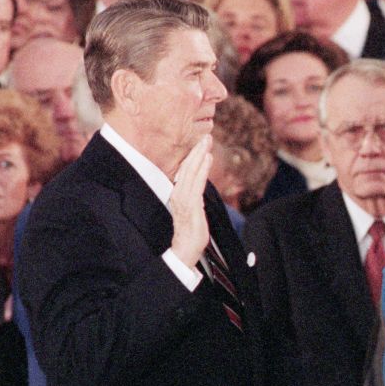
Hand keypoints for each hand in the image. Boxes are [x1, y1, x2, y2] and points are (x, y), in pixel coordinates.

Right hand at [169, 136, 211, 267]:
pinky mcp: (191, 205)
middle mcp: (178, 194)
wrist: (185, 249)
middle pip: (187, 168)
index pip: (184, 172)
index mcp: (177, 194)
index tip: (200, 144)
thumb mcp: (192, 210)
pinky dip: (202, 169)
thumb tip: (200, 186)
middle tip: (206, 136)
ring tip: (207, 142)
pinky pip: (197, 183)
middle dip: (197, 151)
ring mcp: (183, 199)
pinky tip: (207, 159)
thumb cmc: (190, 232)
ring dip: (200, 155)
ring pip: (191, 172)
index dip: (193, 157)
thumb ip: (194, 197)